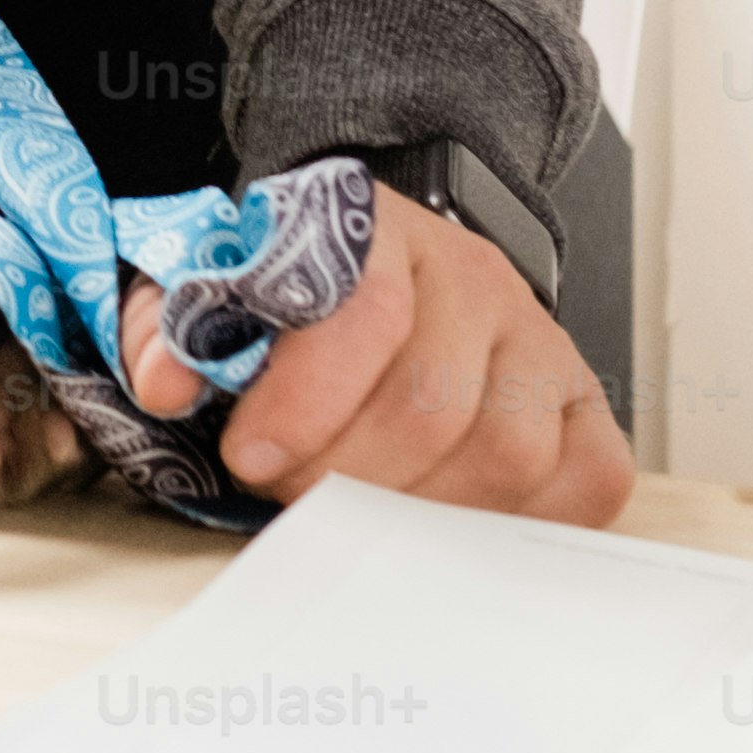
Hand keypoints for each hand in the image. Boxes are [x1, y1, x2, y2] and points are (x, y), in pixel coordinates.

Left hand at [130, 186, 633, 525]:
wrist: (388, 262)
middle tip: (293, 488)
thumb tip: (164, 379)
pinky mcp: (583, 406)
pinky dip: (519, 522)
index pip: (370, 310)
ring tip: (359, 508)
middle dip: (347, 471)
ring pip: (508, 453)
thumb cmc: (299, 293)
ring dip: (419, 508)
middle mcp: (475, 279)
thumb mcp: (220, 286)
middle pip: (435, 404)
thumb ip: (176, 322)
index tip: (251, 452)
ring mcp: (540, 342)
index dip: (309, 397)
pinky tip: (447, 520)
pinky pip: (587, 480)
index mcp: (381, 231)